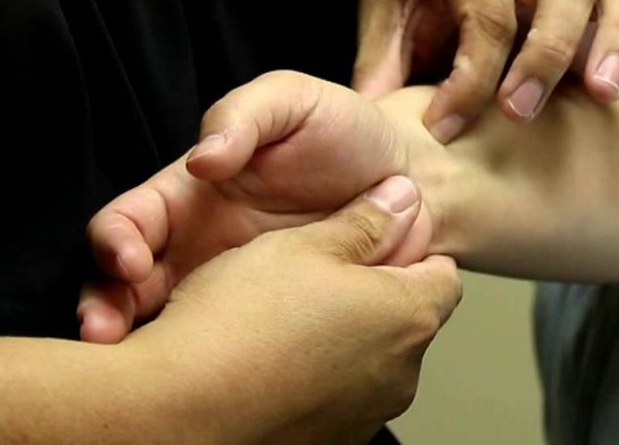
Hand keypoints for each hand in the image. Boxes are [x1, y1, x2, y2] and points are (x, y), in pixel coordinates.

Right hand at [80, 71, 431, 342]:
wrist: (408, 174)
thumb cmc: (341, 132)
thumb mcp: (291, 102)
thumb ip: (245, 116)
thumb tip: (204, 159)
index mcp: (192, 199)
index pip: (129, 224)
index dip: (115, 243)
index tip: (129, 263)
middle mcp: (202, 254)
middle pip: (132, 293)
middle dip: (111, 314)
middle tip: (108, 336)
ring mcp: (239, 299)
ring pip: (180, 336)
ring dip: (162, 357)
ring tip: (161, 376)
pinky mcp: (280, 333)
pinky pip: (248, 359)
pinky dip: (236, 374)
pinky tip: (237, 381)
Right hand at [125, 180, 461, 443]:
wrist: (177, 413)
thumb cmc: (239, 324)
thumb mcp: (303, 244)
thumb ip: (363, 220)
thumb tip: (400, 199)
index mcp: (407, 316)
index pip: (441, 272)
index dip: (406, 249)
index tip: (371, 240)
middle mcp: (399, 374)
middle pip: (402, 318)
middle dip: (368, 294)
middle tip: (313, 275)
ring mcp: (364, 416)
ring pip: (366, 360)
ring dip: (337, 338)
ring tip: (278, 320)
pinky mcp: (329, 444)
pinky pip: (333, 398)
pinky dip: (311, 378)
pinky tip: (265, 363)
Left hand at [330, 0, 618, 141]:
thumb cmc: (407, 0)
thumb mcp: (381, 28)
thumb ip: (381, 72)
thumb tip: (376, 128)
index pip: (487, 13)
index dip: (469, 77)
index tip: (446, 126)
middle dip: (549, 52)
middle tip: (524, 110)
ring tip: (606, 95)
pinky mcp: (597, 3)